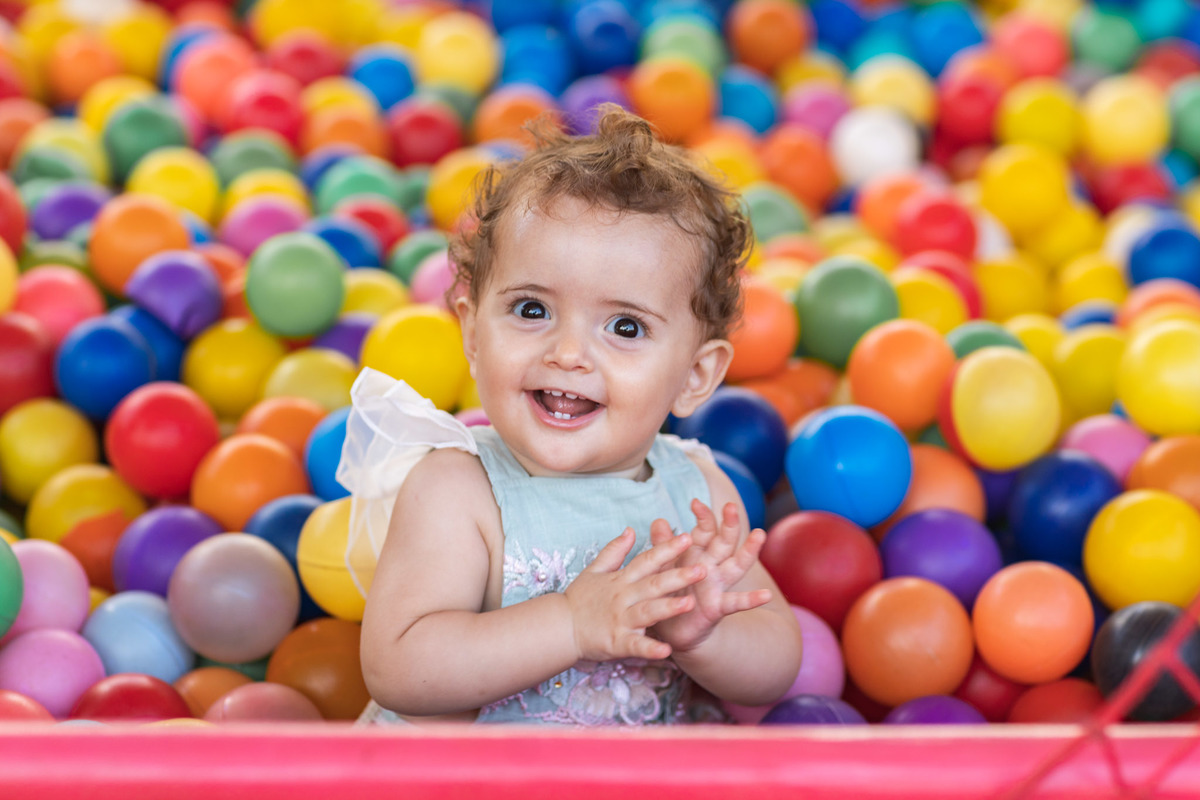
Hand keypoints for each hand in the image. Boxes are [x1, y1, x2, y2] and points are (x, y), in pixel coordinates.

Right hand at [563, 527, 706, 662]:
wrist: (559, 627)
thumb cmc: (579, 599)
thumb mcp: (595, 570)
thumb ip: (615, 551)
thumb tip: (631, 530)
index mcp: (621, 580)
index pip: (647, 560)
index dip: (667, 549)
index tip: (688, 538)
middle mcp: (623, 597)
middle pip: (653, 584)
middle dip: (678, 576)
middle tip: (702, 569)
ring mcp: (620, 620)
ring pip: (647, 612)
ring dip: (668, 608)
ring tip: (690, 604)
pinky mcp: (616, 642)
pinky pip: (635, 645)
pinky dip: (650, 649)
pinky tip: (666, 651)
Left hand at [649, 500, 771, 654]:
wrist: (669, 626)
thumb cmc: (667, 590)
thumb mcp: (661, 566)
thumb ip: (662, 546)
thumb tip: (658, 520)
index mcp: (697, 553)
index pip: (705, 530)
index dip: (703, 517)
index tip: (695, 502)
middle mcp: (711, 565)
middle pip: (725, 541)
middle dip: (729, 523)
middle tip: (731, 506)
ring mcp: (718, 584)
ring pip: (737, 564)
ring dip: (749, 550)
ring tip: (760, 535)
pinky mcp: (718, 606)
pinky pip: (737, 601)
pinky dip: (752, 599)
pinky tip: (766, 595)